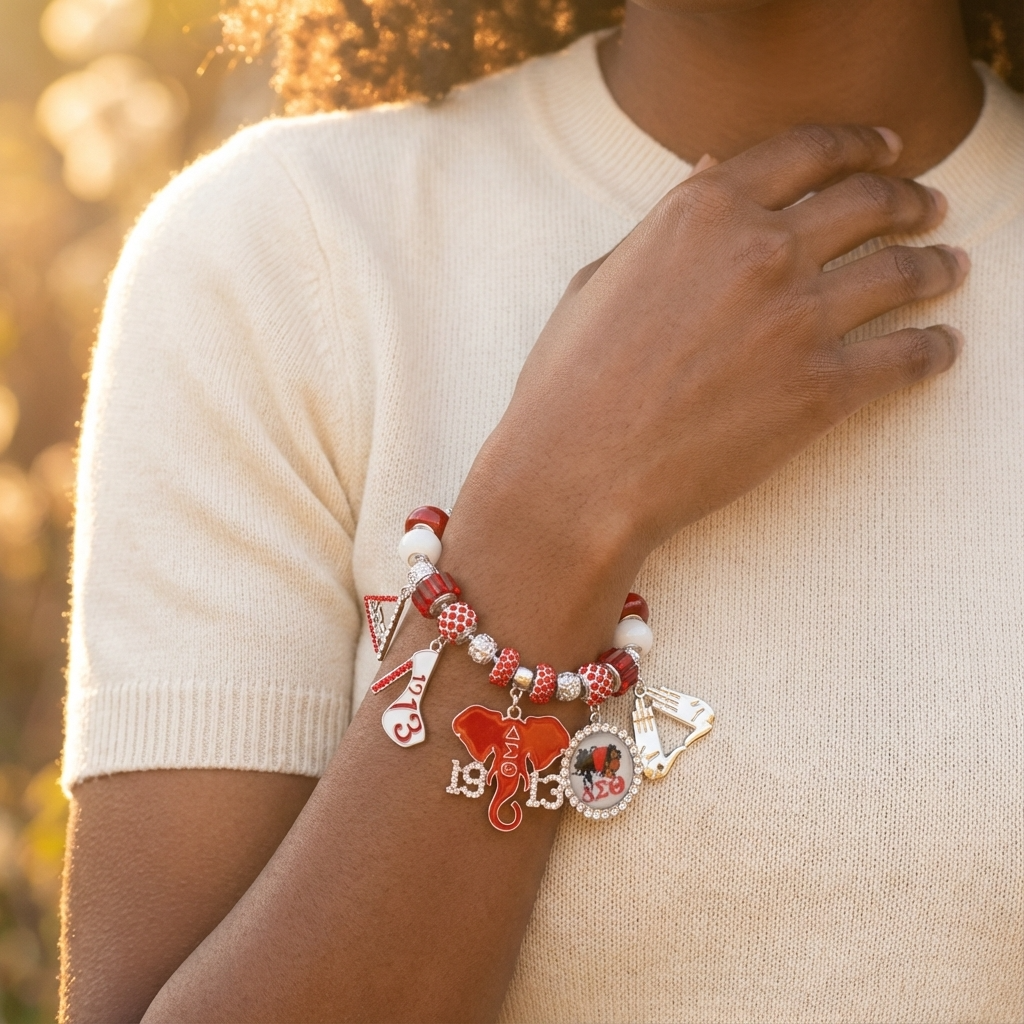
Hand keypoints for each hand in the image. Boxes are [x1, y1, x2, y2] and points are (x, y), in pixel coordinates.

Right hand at [451, 124, 966, 608]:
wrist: (579, 471)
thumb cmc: (572, 379)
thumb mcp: (601, 277)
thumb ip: (666, 223)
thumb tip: (711, 169)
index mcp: (702, 211)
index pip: (807, 150)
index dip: (859, 143)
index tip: (886, 151)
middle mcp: (760, 249)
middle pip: (869, 200)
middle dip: (910, 199)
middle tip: (929, 208)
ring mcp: (797, 318)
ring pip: (902, 272)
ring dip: (937, 267)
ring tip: (950, 269)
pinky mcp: (821, 389)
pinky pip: (906, 357)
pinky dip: (935, 350)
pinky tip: (944, 348)